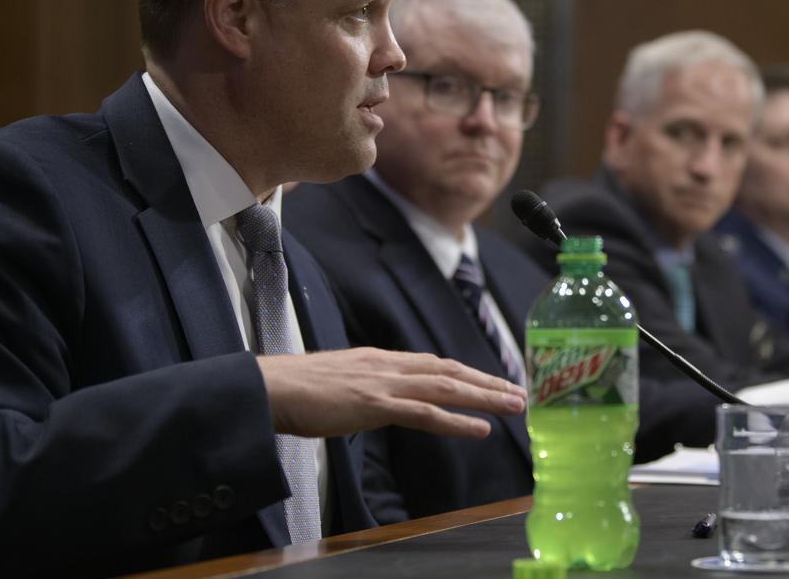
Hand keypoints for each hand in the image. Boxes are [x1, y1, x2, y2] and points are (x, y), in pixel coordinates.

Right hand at [258, 348, 525, 438]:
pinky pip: (424, 413)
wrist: (267, 388)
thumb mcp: (342, 382)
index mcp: (382, 359)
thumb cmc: (296, 390)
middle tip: (520, 393)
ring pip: (446, 387)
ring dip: (485, 397)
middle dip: (488, 382)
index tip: (494, 382)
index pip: (436, 364)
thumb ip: (367, 386)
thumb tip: (380, 399)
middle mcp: (389, 364)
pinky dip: (456, 420)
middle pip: (450, 370)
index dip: (468, 372)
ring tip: (514, 407)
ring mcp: (383, 383)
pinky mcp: (374, 404)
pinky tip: (480, 428)